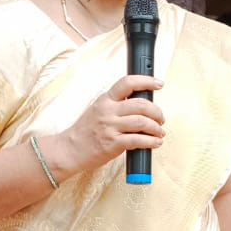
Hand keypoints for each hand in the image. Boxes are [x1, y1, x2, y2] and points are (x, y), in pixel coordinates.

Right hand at [45, 75, 164, 179]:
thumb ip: (116, 105)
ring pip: (142, 122)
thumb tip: (141, 105)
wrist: (70, 149)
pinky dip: (151, 142)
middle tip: (161, 118)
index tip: (158, 83)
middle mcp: (108, 111)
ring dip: (156, 128)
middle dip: (157, 111)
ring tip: (159, 132)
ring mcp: (110, 127)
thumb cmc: (86, 131)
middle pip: (141, 104)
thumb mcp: (98, 110)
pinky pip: (138, 140)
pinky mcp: (113, 144)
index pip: (127, 83)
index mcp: (105, 100)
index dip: (146, 81)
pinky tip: (155, 143)